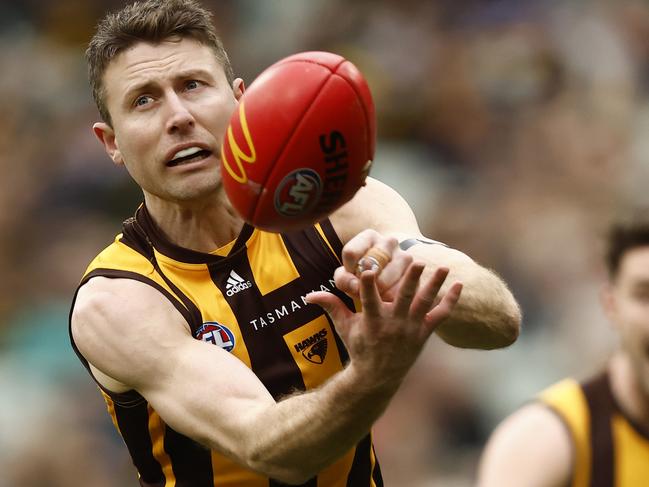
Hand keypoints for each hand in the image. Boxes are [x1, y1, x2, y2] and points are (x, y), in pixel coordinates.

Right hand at [306, 262, 462, 385]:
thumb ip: (331, 306)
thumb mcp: (344, 328)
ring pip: (425, 303)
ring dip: (435, 285)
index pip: (368, 298)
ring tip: (444, 266)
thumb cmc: (359, 347)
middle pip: (404, 297)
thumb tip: (308, 295)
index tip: (367, 267)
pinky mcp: (424, 333)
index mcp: (372, 320)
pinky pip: (441, 316)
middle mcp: (394, 323)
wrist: (378, 377)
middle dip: (410, 278)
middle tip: (416, 259)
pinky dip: (451, 301)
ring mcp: (411, 328)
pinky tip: (460, 284)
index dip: (367, 283)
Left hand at [335, 229, 413, 299]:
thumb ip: (344, 280)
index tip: (351, 276)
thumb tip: (356, 286)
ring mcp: (405, 257)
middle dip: (362, 283)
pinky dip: (389, 300)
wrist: (389, 282)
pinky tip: (387, 299)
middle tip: (363, 288)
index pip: (351, 253)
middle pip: (369, 267)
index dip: (347, 270)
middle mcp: (390, 242)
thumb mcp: (347, 277)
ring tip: (375, 294)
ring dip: (375, 294)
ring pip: (383, 282)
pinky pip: (397, 292)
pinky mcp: (417, 275)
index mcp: (369, 237)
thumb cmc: (362, 277)